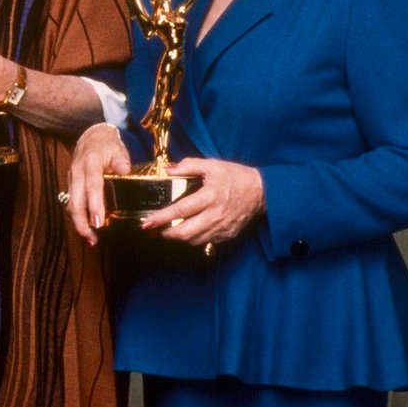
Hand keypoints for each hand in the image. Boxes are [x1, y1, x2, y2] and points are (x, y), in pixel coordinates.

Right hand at [65, 123, 131, 245]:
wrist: (91, 136)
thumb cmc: (107, 145)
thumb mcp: (117, 148)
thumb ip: (121, 160)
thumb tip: (125, 171)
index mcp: (90, 163)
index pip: (92, 186)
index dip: (94, 205)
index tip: (98, 222)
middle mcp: (77, 172)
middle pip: (75, 201)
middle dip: (82, 222)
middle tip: (93, 239)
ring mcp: (72, 179)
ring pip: (71, 205)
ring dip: (79, 224)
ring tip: (90, 239)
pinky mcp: (71, 185)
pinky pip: (71, 203)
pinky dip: (77, 217)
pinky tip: (86, 228)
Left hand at [140, 157, 264, 246]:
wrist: (261, 192)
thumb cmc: (235, 177)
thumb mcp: (211, 165)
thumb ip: (188, 166)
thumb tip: (168, 170)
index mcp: (209, 197)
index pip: (180, 211)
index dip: (161, 218)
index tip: (147, 222)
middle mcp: (215, 216)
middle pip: (185, 232)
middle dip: (165, 234)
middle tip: (151, 230)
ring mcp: (222, 228)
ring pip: (194, 240)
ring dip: (177, 238)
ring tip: (164, 232)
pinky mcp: (227, 235)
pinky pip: (206, 241)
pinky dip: (192, 239)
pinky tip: (184, 232)